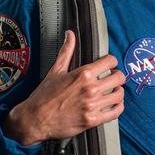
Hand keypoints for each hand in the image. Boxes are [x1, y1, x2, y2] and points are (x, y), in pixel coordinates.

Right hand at [5, 29, 125, 145]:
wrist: (35, 119)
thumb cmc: (44, 96)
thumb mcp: (56, 70)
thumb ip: (66, 51)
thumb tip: (70, 35)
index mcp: (83, 74)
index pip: (110, 61)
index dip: (111, 62)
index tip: (109, 65)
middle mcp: (90, 89)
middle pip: (119, 77)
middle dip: (117, 76)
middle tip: (112, 78)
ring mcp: (92, 105)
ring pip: (119, 95)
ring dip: (117, 92)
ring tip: (112, 92)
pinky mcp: (92, 120)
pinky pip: (115, 112)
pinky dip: (118, 108)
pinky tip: (113, 105)